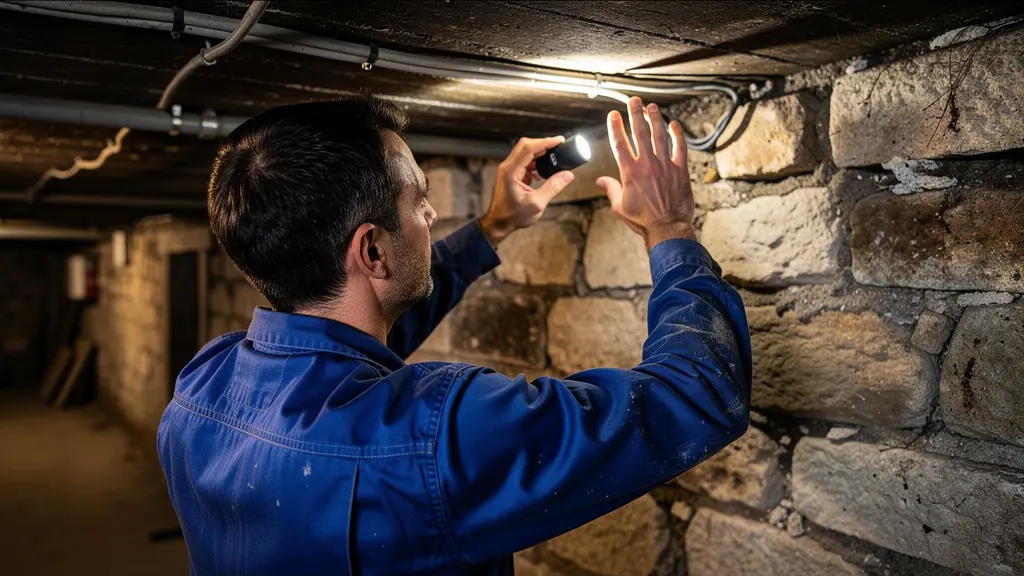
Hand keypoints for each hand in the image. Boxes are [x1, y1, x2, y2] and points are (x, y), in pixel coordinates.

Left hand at [479, 136, 574, 245]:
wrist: (499, 223)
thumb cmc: (513, 216)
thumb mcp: (537, 203)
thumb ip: (553, 187)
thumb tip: (567, 175)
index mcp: (511, 171)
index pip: (529, 148)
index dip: (545, 142)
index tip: (559, 140)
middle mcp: (507, 167)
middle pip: (526, 145)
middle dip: (543, 143)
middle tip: (559, 145)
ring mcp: (508, 170)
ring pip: (525, 152)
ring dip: (540, 153)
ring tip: (554, 157)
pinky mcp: (511, 174)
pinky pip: (524, 161)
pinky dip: (535, 162)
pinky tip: (542, 171)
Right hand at [597, 97, 695, 250]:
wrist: (667, 227)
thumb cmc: (642, 220)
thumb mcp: (620, 206)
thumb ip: (610, 189)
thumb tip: (600, 181)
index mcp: (630, 172)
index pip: (620, 143)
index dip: (615, 127)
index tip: (613, 115)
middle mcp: (647, 165)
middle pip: (640, 133)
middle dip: (636, 114)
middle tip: (634, 101)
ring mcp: (664, 166)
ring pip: (659, 136)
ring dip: (655, 119)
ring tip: (652, 107)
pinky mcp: (680, 170)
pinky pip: (680, 148)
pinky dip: (677, 135)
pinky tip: (674, 124)